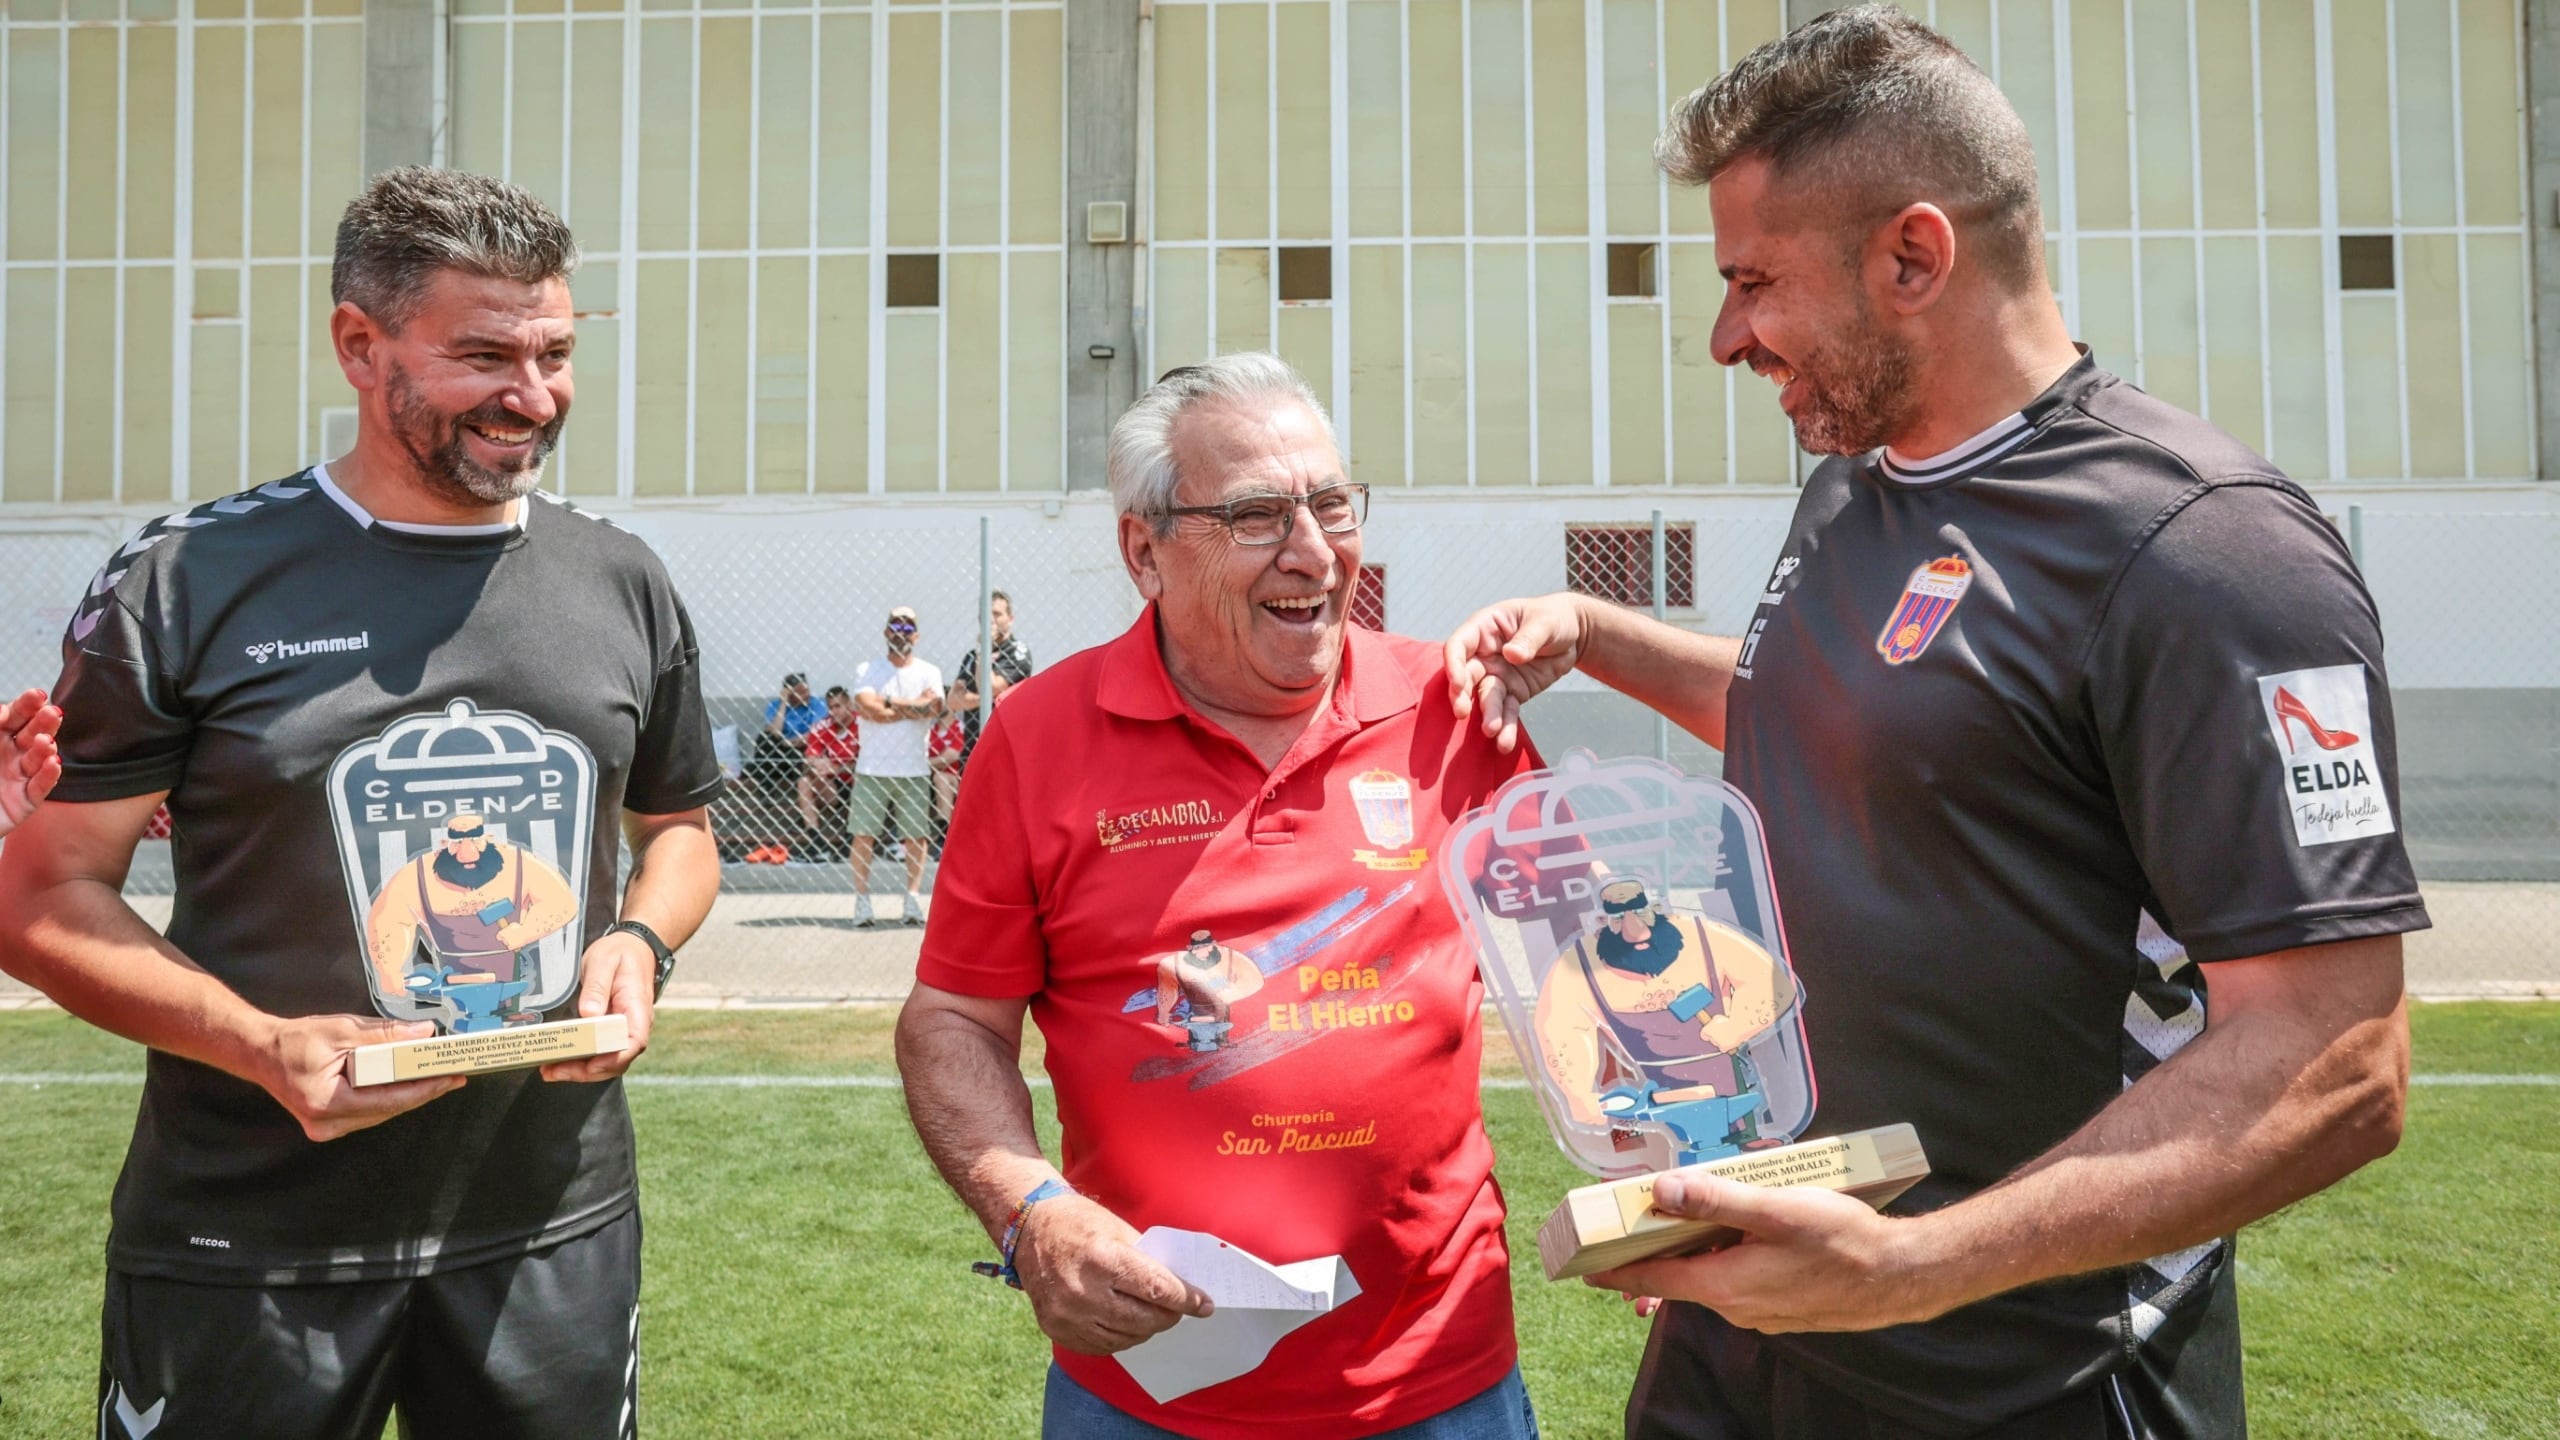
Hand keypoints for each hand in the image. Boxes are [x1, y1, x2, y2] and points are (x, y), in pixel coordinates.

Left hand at [0, 688, 62, 836]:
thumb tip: (2, 711)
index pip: (15, 716)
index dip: (27, 705)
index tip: (39, 695)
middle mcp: (8, 756)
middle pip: (32, 734)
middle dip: (43, 723)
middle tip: (52, 713)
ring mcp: (17, 778)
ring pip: (39, 759)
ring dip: (46, 748)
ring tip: (45, 743)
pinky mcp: (24, 802)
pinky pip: (40, 787)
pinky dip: (49, 775)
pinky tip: (54, 763)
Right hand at [256, 1012, 465, 1141]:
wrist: (262, 1053)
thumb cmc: (295, 1041)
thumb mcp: (341, 1030)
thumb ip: (384, 1034)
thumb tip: (424, 1034)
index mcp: (325, 1102)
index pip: (388, 1100)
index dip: (424, 1089)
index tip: (451, 1077)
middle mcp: (326, 1123)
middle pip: (388, 1109)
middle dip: (423, 1090)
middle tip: (454, 1074)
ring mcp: (327, 1128)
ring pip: (381, 1112)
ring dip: (409, 1094)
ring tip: (439, 1076)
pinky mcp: (330, 1124)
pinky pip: (369, 1111)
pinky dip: (389, 1096)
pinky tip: (410, 1083)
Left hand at [541, 930, 654, 1081]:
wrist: (632, 948)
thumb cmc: (620, 954)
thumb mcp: (605, 961)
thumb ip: (597, 987)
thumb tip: (590, 1014)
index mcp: (637, 1008)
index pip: (633, 1042)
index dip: (612, 1059)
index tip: (588, 1064)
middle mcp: (634, 1025)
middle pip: (617, 1060)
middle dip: (585, 1071)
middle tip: (553, 1071)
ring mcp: (623, 1030)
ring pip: (607, 1062)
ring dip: (579, 1070)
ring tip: (549, 1070)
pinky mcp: (610, 1031)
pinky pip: (599, 1053)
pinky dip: (580, 1061)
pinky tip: (559, 1061)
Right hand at [1012, 1193, 1213, 1354]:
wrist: (1029, 1228)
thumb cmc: (1079, 1223)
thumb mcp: (1119, 1231)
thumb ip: (1148, 1263)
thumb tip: (1180, 1290)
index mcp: (1102, 1260)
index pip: (1157, 1289)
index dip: (1185, 1300)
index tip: (1204, 1305)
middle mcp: (1082, 1291)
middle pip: (1144, 1319)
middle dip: (1169, 1316)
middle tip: (1179, 1310)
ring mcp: (1066, 1315)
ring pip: (1125, 1337)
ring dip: (1146, 1329)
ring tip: (1153, 1315)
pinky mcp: (1056, 1329)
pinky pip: (1100, 1345)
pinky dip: (1120, 1337)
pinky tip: (1126, 1323)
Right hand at [1443, 595, 1590, 753]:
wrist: (1574, 634)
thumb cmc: (1553, 617)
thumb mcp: (1545, 622)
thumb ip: (1529, 637)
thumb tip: (1512, 655)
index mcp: (1484, 628)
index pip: (1459, 646)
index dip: (1454, 665)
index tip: (1457, 684)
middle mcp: (1484, 654)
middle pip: (1466, 676)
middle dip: (1462, 695)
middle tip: (1462, 713)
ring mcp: (1497, 675)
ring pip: (1486, 698)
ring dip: (1487, 715)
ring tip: (1492, 731)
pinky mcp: (1513, 692)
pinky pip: (1507, 711)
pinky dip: (1507, 727)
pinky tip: (1505, 743)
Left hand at [1583, 1170, 1942, 1333]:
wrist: (1901, 1277)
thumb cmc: (1843, 1240)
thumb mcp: (1776, 1209)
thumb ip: (1716, 1199)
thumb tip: (1661, 1190)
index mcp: (1724, 1284)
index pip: (1651, 1278)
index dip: (1613, 1269)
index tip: (1581, 1264)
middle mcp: (1735, 1306)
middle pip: (1677, 1278)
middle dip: (1650, 1252)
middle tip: (1627, 1225)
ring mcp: (1759, 1311)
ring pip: (1709, 1278)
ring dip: (1692, 1252)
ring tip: (1682, 1218)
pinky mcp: (1780, 1308)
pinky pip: (1736, 1283)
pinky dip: (1723, 1260)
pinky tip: (1736, 1235)